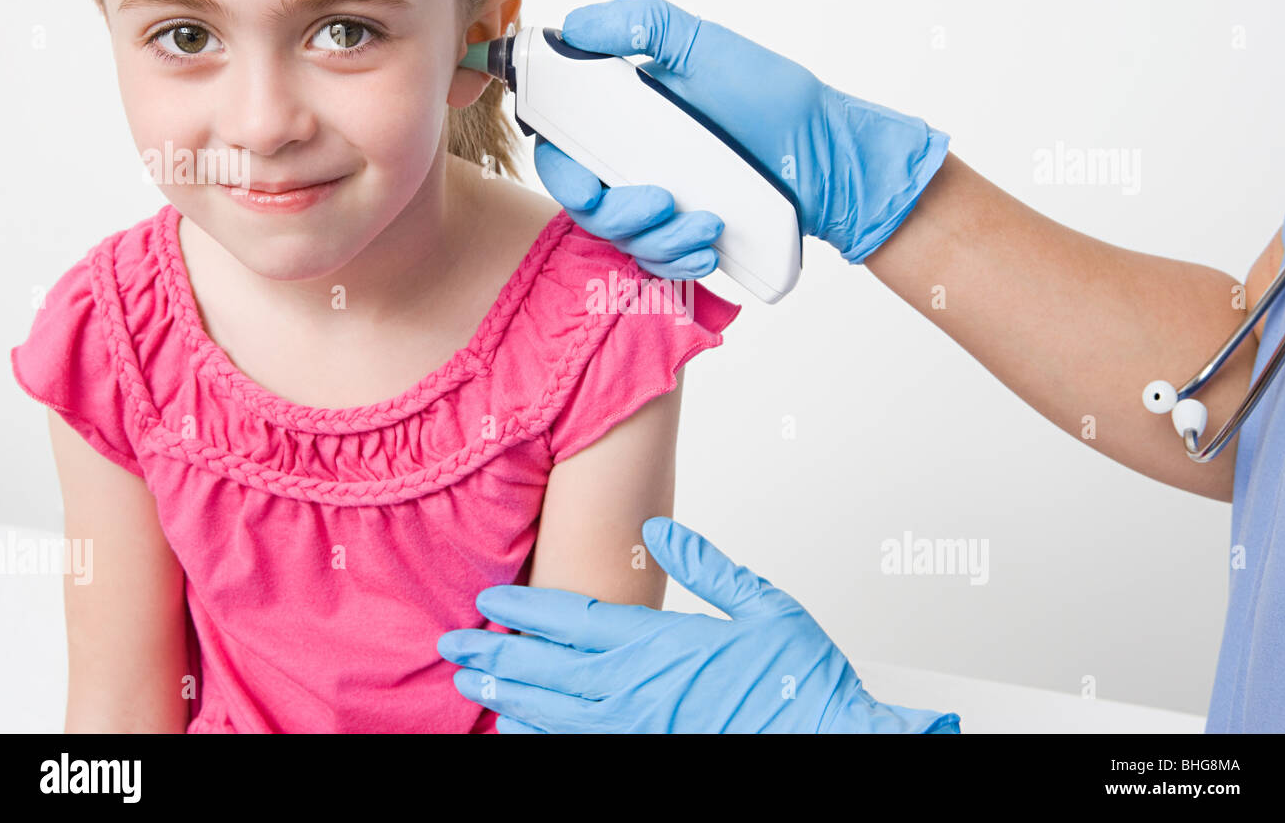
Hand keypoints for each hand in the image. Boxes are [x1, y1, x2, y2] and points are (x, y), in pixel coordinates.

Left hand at [437, 516, 960, 733]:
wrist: (832, 741)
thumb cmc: (803, 680)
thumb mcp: (762, 606)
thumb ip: (707, 564)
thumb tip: (659, 529)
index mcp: (662, 645)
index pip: (573, 620)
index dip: (525, 610)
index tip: (489, 601)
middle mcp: (639, 690)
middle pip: (548, 669)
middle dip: (495, 655)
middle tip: (452, 647)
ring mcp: (639, 730)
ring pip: (554, 714)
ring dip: (508, 698)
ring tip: (471, 688)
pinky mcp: (648, 755)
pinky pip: (579, 747)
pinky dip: (544, 737)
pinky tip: (521, 732)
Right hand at [535, 0, 949, 275]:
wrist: (828, 158)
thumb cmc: (773, 99)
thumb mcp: (707, 47)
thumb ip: (644, 23)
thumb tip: (576, 26)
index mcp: (624, 120)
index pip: (564, 150)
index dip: (563, 172)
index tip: (588, 184)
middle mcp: (633, 164)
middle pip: (587, 206)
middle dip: (618, 215)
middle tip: (662, 202)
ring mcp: (659, 205)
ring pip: (625, 241)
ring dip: (660, 240)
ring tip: (708, 223)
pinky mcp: (685, 238)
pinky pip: (660, 266)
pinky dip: (680, 262)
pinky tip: (708, 248)